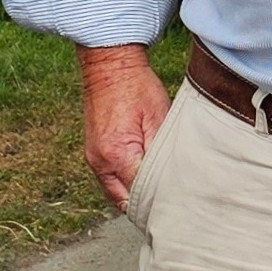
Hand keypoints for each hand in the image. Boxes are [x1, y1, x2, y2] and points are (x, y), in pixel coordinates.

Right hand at [78, 46, 170, 209]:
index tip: (178, 203)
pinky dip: (125, 183)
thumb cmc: (137, 86)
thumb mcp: (159, 118)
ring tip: (159, 192)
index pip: (140, 195)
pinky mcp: (94, 152)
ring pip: (115, 193)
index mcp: (117, 155)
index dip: (160, 201)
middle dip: (146, 206)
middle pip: (124, 202)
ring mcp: (93, 159)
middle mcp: (100, 162)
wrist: (110, 65)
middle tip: (170, 205)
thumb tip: (169, 181)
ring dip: (134, 195)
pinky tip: (143, 178)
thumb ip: (161, 154)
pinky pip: (110, 180)